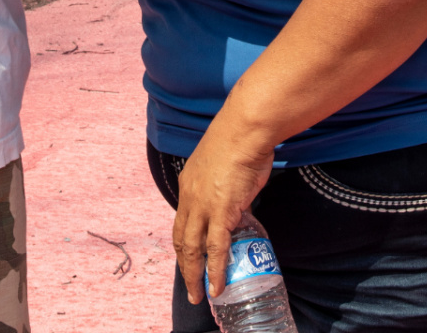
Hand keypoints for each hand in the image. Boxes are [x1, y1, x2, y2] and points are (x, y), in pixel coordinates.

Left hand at [172, 117, 275, 305]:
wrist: (245, 130)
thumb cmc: (240, 139)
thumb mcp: (225, 163)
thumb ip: (227, 182)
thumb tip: (239, 194)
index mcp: (188, 184)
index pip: (182, 221)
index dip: (184, 242)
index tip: (189, 257)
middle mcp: (190, 197)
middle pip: (181, 239)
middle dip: (184, 265)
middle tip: (190, 286)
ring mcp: (203, 206)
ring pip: (193, 249)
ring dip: (194, 275)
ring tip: (199, 295)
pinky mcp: (221, 212)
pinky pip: (216, 248)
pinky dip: (215, 270)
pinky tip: (216, 286)